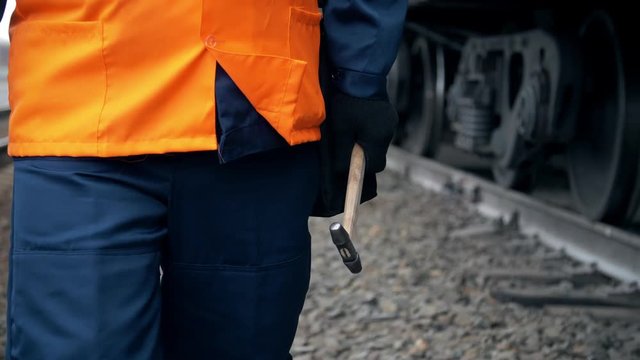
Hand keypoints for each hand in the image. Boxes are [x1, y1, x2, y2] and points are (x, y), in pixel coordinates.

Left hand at [311, 89, 398, 216]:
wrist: (360, 71)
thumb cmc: (348, 102)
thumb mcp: (340, 130)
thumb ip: (341, 153)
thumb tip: (342, 173)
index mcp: (378, 139)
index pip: (373, 167)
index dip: (360, 171)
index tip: (348, 170)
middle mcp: (388, 131)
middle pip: (376, 156)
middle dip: (362, 157)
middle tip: (346, 149)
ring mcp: (389, 121)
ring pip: (376, 142)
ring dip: (364, 142)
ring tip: (349, 132)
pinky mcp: (386, 112)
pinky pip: (377, 129)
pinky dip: (367, 131)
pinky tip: (356, 121)